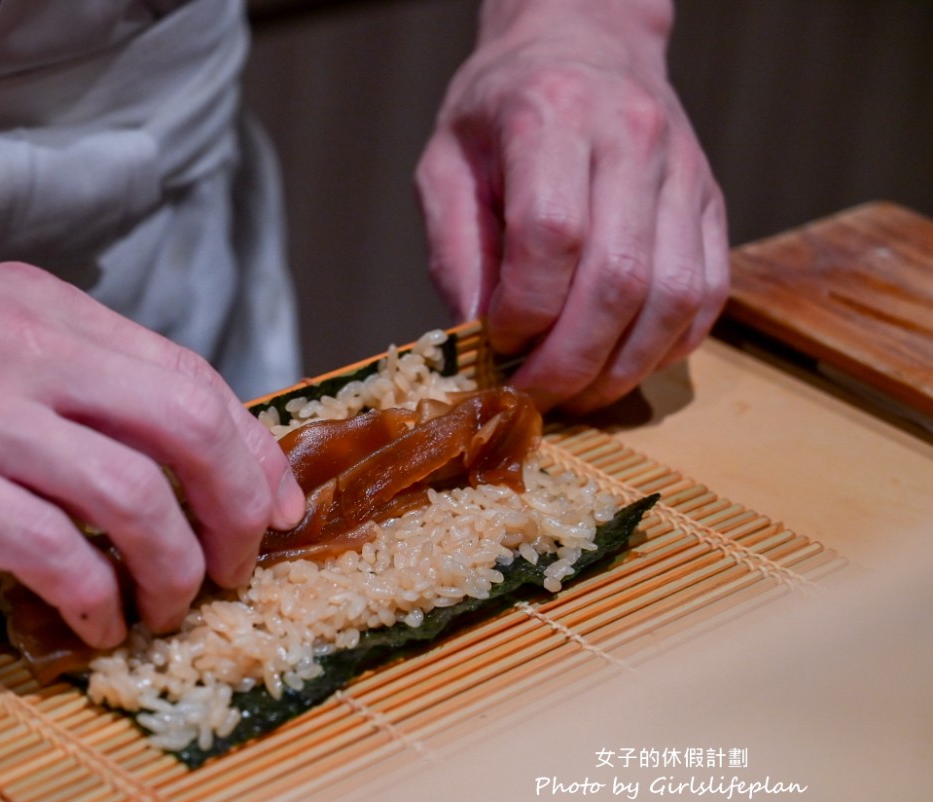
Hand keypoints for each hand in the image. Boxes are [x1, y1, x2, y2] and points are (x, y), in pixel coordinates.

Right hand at [0, 229, 304, 648]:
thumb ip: (59, 357)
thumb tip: (136, 424)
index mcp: (54, 316)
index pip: (193, 381)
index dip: (251, 455)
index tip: (274, 511)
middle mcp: (33, 359)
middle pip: (188, 435)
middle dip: (235, 516)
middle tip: (232, 571)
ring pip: (132, 500)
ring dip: (170, 571)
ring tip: (162, 609)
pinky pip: (45, 550)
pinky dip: (89, 597)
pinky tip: (88, 624)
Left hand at [415, 0, 728, 411]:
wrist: (582, 44)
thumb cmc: (500, 112)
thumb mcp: (446, 166)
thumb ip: (454, 253)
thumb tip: (474, 345)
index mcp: (552, 115)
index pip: (553, 234)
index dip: (525, 310)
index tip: (497, 345)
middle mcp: (632, 137)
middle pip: (619, 278)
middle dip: (572, 361)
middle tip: (533, 400)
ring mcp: (684, 171)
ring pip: (675, 297)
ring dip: (623, 368)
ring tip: (576, 394)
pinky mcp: (712, 202)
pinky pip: (708, 295)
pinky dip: (665, 348)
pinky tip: (619, 364)